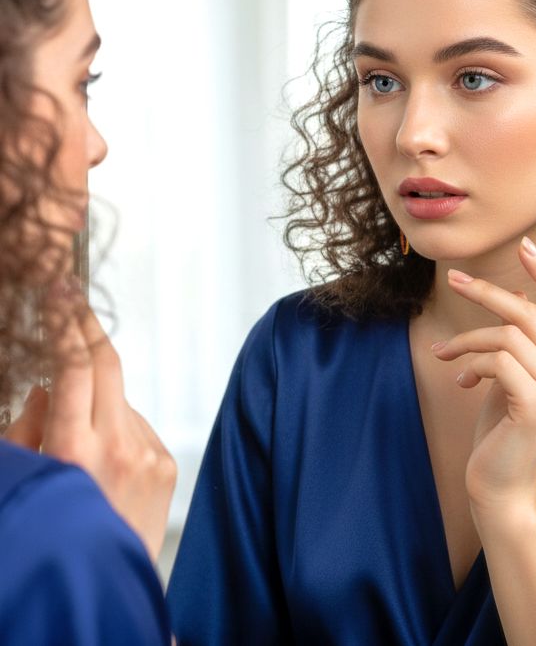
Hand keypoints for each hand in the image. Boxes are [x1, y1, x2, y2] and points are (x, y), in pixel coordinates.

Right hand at [5, 281, 175, 562]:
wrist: (104, 591)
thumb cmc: (54, 537)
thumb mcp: (23, 482)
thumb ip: (27, 430)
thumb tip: (49, 387)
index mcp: (73, 451)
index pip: (74, 366)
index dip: (66, 322)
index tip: (59, 290)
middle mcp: (118, 445)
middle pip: (108, 363)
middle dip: (86, 327)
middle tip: (70, 299)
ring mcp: (149, 453)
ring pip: (118, 399)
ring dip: (97, 400)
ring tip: (78, 444)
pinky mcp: (166, 463)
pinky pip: (136, 426)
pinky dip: (115, 427)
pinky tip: (104, 465)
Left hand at [432, 236, 535, 511]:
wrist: (502, 488)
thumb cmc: (503, 432)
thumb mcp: (512, 378)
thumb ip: (521, 341)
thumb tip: (518, 294)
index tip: (526, 245)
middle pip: (528, 312)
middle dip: (485, 291)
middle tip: (451, 277)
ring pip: (506, 334)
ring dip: (466, 339)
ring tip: (445, 354)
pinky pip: (497, 360)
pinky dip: (470, 363)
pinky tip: (460, 381)